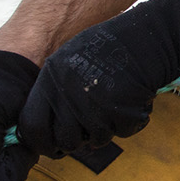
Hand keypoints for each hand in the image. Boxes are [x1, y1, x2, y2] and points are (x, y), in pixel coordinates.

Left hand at [14, 0, 179, 179]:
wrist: (148, 36)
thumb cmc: (109, 47)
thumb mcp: (70, 59)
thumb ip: (56, 90)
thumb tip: (44, 126)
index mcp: (52, 79)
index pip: (31, 126)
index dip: (41, 141)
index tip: (51, 144)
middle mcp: (69, 93)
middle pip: (65, 141)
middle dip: (77, 142)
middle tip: (87, 133)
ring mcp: (96, 104)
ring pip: (95, 140)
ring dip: (106, 129)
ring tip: (114, 106)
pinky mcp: (121, 111)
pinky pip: (121, 132)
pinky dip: (129, 122)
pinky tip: (132, 100)